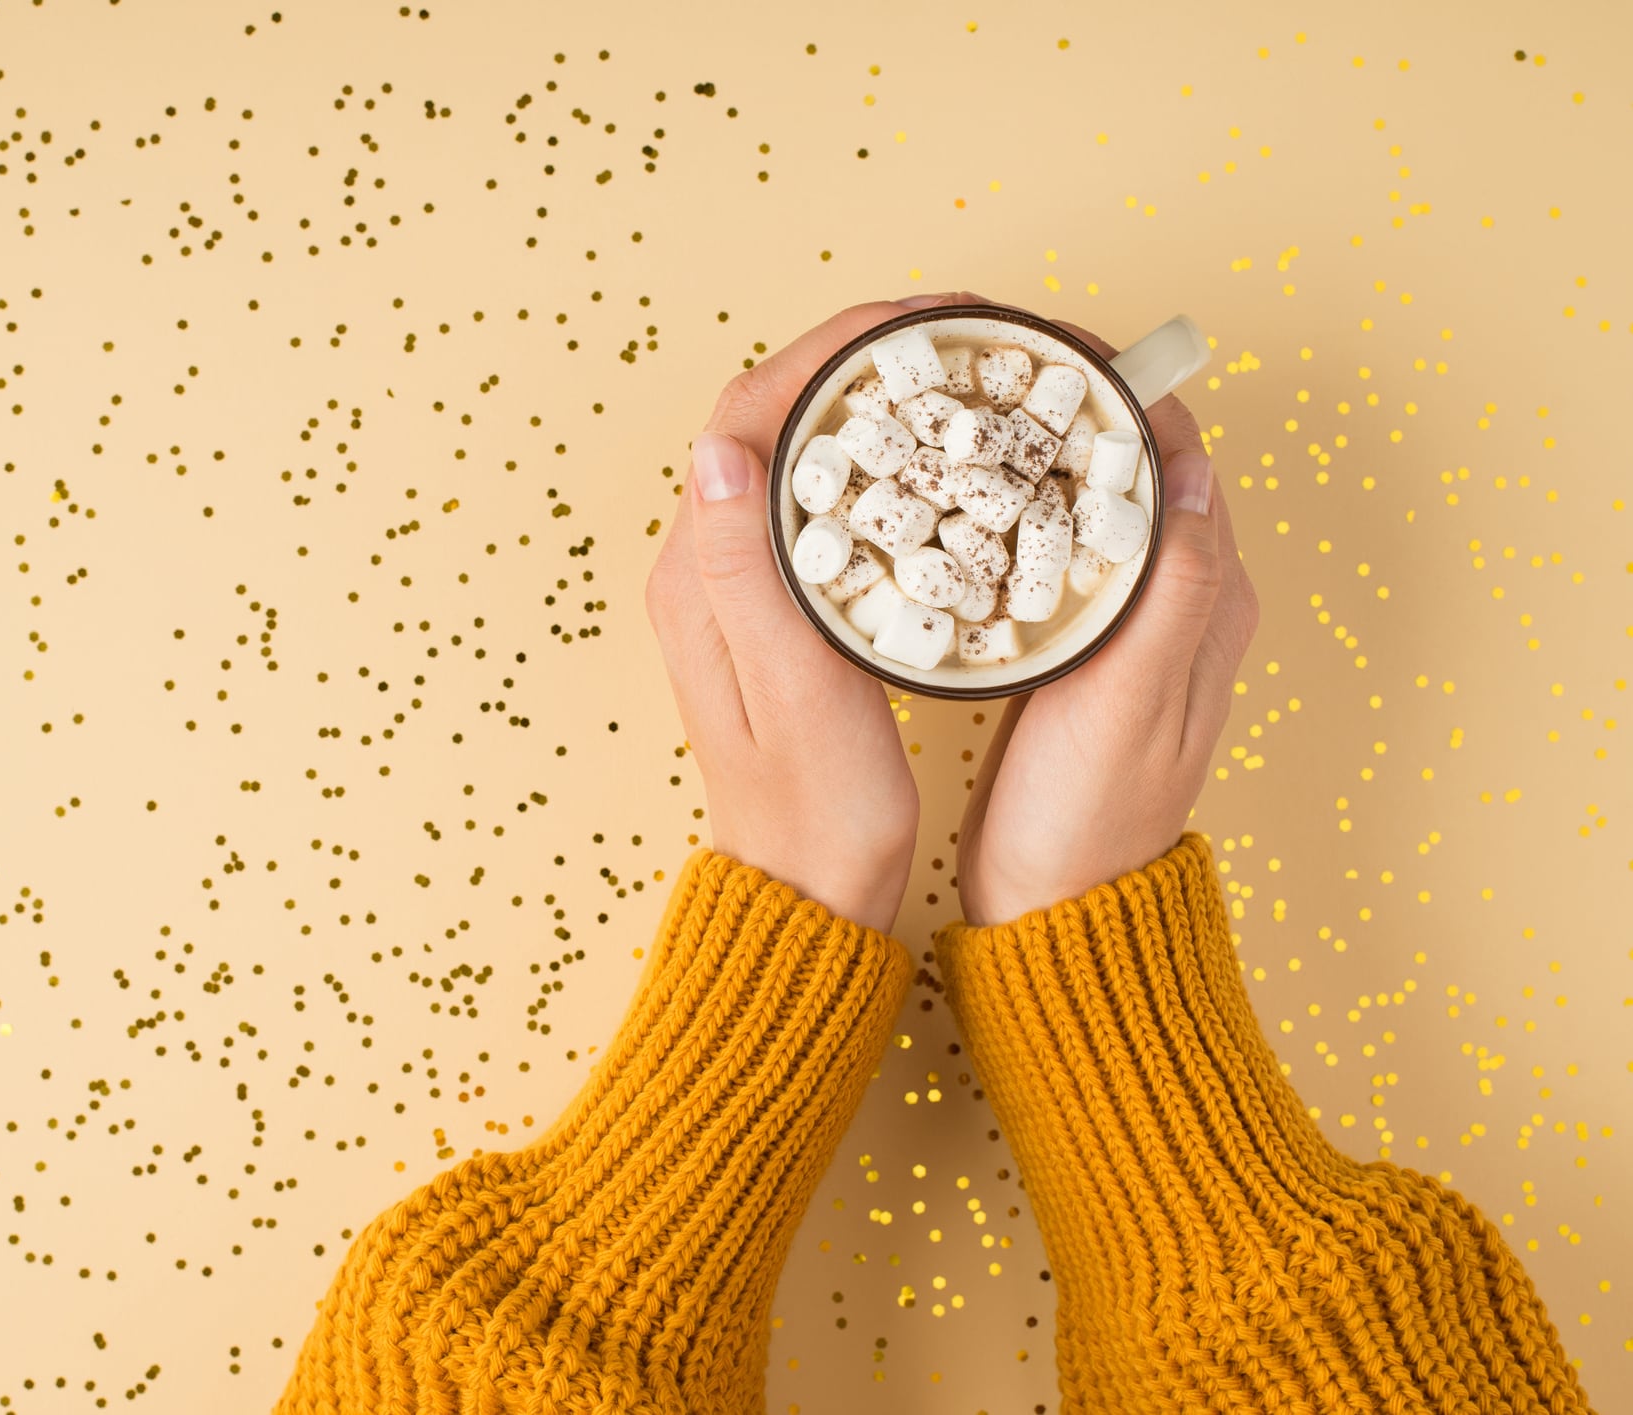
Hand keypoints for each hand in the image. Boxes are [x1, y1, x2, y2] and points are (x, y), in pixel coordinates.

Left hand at [645, 295, 984, 933]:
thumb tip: (718, 448)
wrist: (810, 892)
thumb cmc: (813, 815)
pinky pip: (834, 497)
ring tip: (973, 373)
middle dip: (871, 356)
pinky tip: (952, 458)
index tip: (931, 321)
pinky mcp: (787, 604)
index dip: (838, 350)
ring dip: (883, 399)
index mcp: (702, 573)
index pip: (752, 414)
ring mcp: (747, 582)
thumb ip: (746, 573)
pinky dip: (891, 458)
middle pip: (782, 414)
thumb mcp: (792, 695)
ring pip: (810, 450)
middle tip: (974, 332)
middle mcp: (712, 563)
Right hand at [957, 313, 1260, 924]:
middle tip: (982, 368)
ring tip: (963, 417)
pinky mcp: (1079, 655)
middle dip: (1068, 410)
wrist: (1054, 913)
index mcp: (1206, 602)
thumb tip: (1190, 467)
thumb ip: (1169, 590)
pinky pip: (1056, 554)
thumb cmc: (1088, 819)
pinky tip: (961, 505)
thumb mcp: (1133, 704)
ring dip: (1037, 458)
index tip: (1046, 347)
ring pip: (1090, 508)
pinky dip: (1017, 514)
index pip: (1179, 457)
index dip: (1121, 394)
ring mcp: (1127, 629)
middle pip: (1133, 470)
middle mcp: (1178, 604)